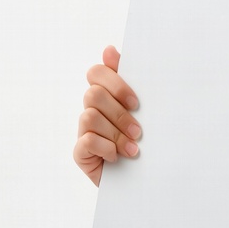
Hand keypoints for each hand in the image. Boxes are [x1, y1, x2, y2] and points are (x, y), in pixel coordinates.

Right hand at [74, 46, 141, 185]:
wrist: (146, 178)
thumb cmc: (148, 139)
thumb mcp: (147, 110)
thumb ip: (134, 81)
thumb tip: (109, 49)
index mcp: (108, 94)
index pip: (97, 72)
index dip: (115, 82)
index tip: (137, 102)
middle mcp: (92, 109)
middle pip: (93, 94)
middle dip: (119, 113)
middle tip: (139, 130)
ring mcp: (83, 130)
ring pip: (88, 116)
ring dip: (115, 133)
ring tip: (133, 148)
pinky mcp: (80, 152)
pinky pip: (85, 140)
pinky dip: (105, 148)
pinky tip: (117, 157)